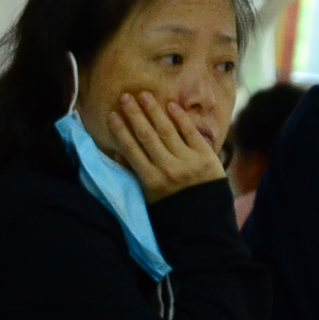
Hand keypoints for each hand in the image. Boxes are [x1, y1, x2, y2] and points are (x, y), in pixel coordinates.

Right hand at [103, 91, 227, 205]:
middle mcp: (167, 169)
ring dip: (154, 111)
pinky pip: (190, 133)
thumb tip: (116, 154)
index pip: (131, 150)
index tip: (112, 115)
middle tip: (125, 97)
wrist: (205, 224)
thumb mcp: (149, 198)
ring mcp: (188, 161)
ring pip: (167, 131)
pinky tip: (170, 105)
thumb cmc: (172, 210)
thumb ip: (135, 174)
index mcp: (151, 181)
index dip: (120, 131)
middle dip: (135, 115)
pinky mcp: (206, 157)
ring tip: (144, 95)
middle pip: (147, 136)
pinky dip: (180, 118)